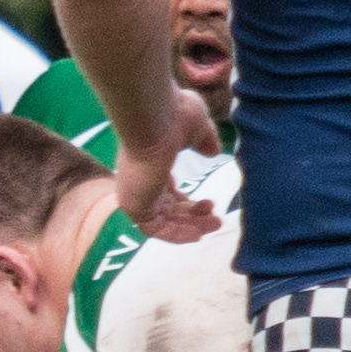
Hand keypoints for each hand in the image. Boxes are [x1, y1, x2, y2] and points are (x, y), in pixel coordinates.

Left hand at [112, 90, 224, 243]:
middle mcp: (141, 181)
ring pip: (164, 220)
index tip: (209, 203)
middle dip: (193, 216)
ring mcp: (136, 194)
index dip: (186, 201)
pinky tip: (198, 235)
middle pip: (167, 209)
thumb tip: (214, 150)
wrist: (155, 118)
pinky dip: (176, 234)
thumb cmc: (173, 117)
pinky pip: (155, 229)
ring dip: (190, 226)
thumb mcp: (197, 129)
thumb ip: (205, 141)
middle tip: (216, 218)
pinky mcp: (134, 206)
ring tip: (215, 224)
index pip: (165, 191)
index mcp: (151, 164)